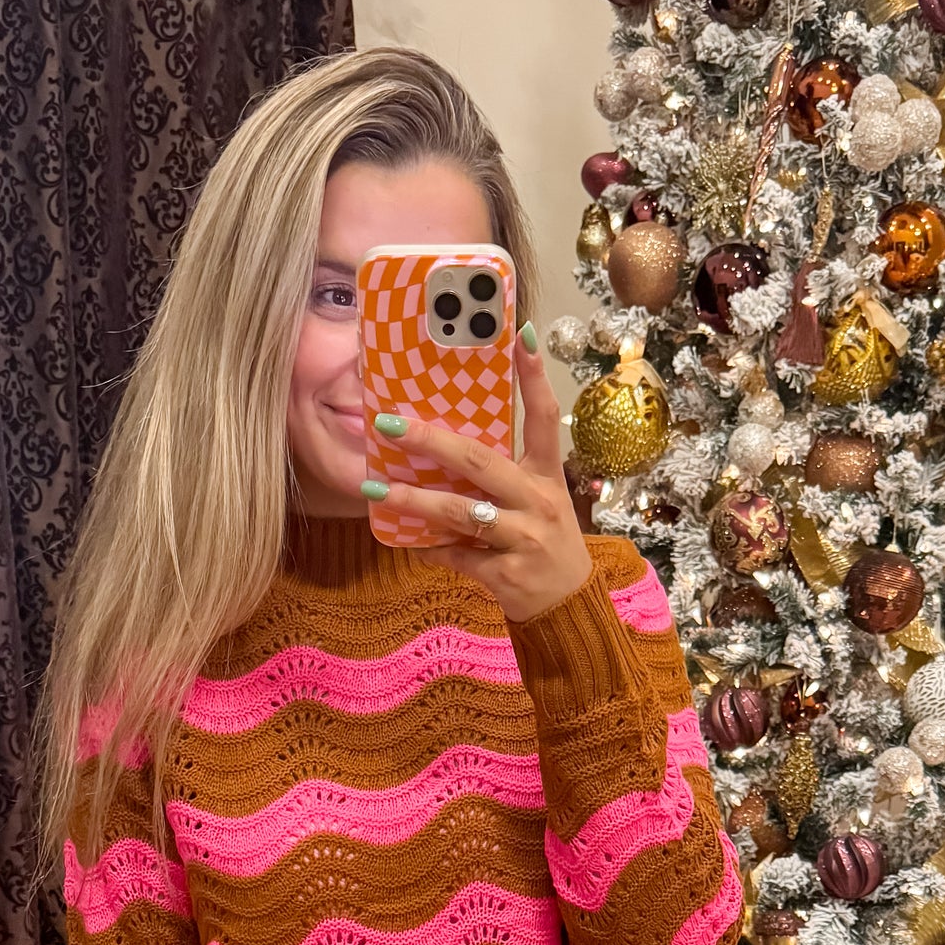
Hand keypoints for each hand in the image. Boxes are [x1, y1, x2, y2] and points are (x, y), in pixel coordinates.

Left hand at [367, 328, 592, 623]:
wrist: (569, 608)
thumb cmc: (546, 544)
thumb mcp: (540, 502)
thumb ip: (503, 476)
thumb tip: (448, 445)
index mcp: (547, 476)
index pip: (544, 417)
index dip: (534, 377)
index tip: (521, 335)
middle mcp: (538, 502)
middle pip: (480, 462)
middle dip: (432, 441)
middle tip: (390, 423)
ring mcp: (524, 539)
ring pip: (461, 513)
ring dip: (414, 501)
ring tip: (375, 489)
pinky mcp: (507, 574)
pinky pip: (458, 557)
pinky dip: (432, 551)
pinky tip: (410, 545)